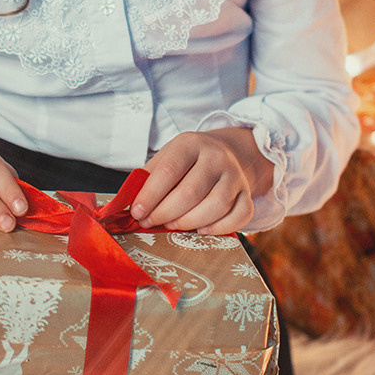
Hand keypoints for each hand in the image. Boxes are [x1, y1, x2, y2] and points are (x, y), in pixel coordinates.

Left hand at [129, 127, 273, 234]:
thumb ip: (148, 178)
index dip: (150, 195)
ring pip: (216, 205)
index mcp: (191, 144)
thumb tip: (127, 204)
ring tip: (172, 226)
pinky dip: (219, 228)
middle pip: (191, 192)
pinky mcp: (247, 194)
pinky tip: (200, 230)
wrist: (227, 154)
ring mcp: (235, 176)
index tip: (137, 212)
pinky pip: (239, 216)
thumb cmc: (187, 162)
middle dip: (166, 212)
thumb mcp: (166, 158)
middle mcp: (217, 157)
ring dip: (189, 222)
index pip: (168, 171)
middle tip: (150, 223)